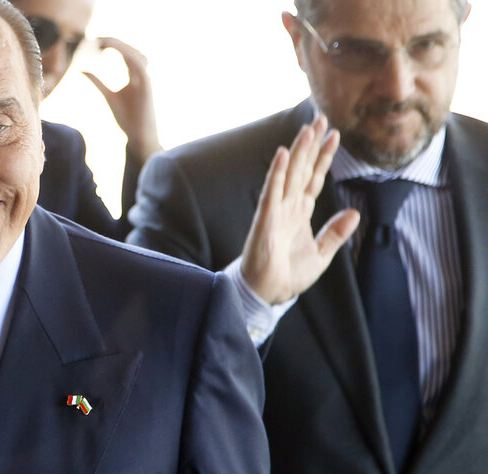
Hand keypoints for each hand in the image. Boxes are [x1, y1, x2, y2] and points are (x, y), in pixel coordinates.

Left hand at [82, 37, 161, 164]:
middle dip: (115, 42)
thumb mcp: (108, 96)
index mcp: (135, 76)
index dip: (112, 44)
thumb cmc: (127, 118)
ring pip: (136, 55)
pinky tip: (114, 50)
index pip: (125, 53)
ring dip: (120, 46)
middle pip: (131, 51)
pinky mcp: (147, 85)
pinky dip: (127, 55)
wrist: (139, 136)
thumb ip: (97, 82)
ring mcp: (146, 79)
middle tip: (97, 38)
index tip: (96, 41)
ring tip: (103, 42)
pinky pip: (139, 65)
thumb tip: (81, 69)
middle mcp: (142, 75)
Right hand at [240, 115, 359, 303]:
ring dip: (298, 150)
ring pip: (289, 173)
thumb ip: (336, 233)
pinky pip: (272, 191)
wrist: (267, 293)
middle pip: (302, 168)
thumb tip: (355, 213)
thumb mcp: (321, 255)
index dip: (324, 157)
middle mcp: (288, 206)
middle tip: (321, 118)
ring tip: (308, 128)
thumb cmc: (287, 275)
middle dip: (312, 144)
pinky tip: (283, 154)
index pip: (314, 178)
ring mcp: (276, 210)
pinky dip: (277, 172)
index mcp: (301, 213)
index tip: (335, 135)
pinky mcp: (266, 219)